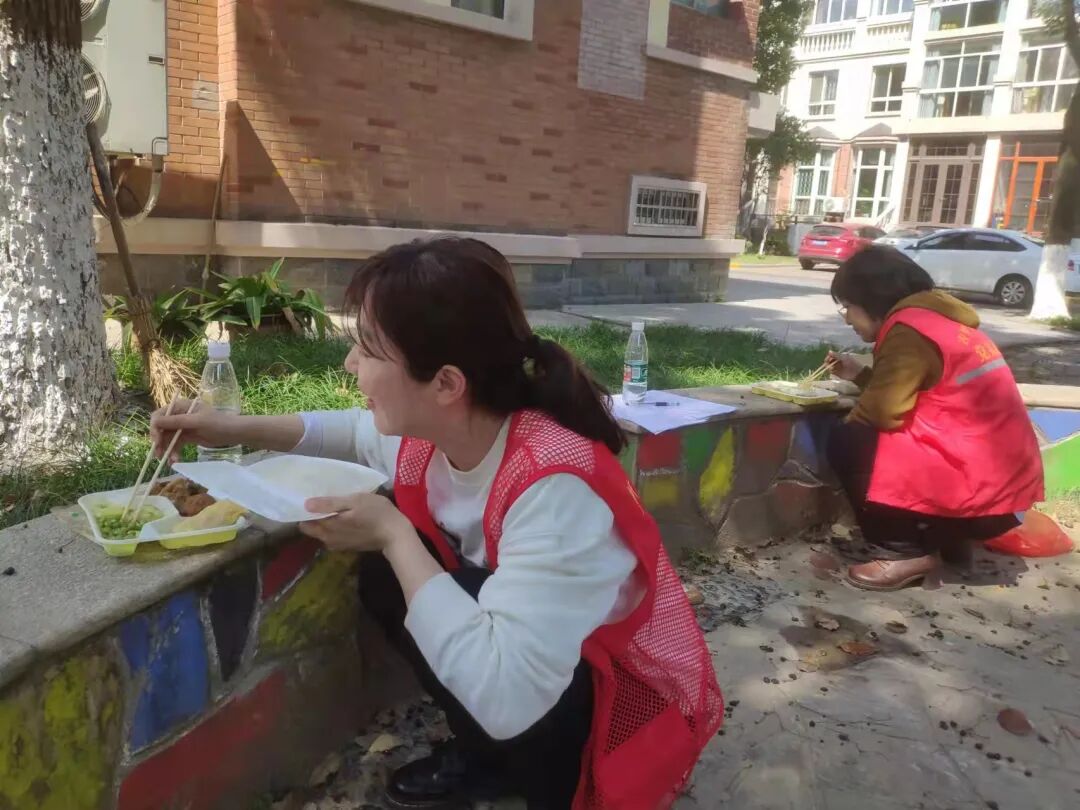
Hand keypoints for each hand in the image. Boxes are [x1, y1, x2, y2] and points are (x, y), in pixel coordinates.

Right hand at [150, 398, 237, 461]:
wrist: (233, 433)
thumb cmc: (218, 423)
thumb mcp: (197, 422)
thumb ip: (177, 422)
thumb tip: (155, 422)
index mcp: (180, 407)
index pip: (159, 415)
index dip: (155, 428)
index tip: (156, 441)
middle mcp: (179, 415)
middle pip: (161, 428)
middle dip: (159, 442)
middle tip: (159, 455)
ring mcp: (182, 427)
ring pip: (168, 439)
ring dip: (167, 450)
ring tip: (172, 461)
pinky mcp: (187, 436)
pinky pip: (175, 444)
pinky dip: (174, 452)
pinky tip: (175, 460)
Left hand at [299, 492, 413, 552]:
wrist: (396, 535)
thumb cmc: (376, 513)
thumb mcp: (354, 501)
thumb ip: (330, 503)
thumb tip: (306, 505)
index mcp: (327, 528)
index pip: (304, 524)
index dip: (305, 512)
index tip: (310, 501)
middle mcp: (328, 540)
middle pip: (313, 529)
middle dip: (314, 517)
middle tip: (324, 502)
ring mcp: (339, 545)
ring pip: (323, 533)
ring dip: (325, 523)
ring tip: (335, 509)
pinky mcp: (348, 547)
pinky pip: (334, 537)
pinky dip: (335, 528)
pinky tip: (345, 519)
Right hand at [825, 351, 864, 381]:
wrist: (857, 373)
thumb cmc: (852, 364)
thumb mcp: (844, 358)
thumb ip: (836, 355)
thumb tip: (829, 351)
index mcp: (840, 357)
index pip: (832, 356)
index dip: (829, 357)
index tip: (827, 359)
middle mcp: (837, 362)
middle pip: (829, 361)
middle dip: (827, 362)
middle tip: (827, 364)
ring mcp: (837, 367)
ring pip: (829, 366)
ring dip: (828, 367)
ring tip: (830, 368)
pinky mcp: (837, 373)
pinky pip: (831, 371)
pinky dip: (830, 371)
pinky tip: (832, 371)